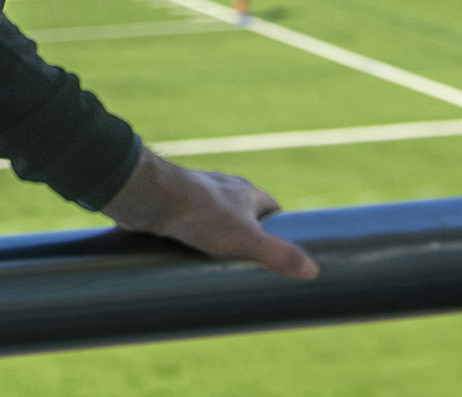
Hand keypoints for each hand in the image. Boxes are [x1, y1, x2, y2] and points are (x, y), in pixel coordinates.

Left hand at [101, 149, 318, 279]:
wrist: (148, 197)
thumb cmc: (199, 212)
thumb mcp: (245, 239)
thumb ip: (278, 254)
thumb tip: (313, 271)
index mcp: (245, 191)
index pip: (272, 210)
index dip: (280, 232)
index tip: (282, 254)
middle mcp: (221, 190)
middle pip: (243, 219)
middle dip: (247, 242)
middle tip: (250, 271)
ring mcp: (195, 198)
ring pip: (215, 224)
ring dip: (218, 244)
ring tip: (220, 272)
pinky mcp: (172, 208)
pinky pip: (189, 227)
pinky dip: (193, 243)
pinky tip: (191, 262)